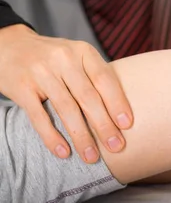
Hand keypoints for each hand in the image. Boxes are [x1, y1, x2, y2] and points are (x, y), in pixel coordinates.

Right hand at [0, 25, 132, 162]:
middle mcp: (63, 59)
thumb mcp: (76, 56)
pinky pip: (39, 117)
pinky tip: (64, 151)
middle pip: (88, 97)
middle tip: (116, 146)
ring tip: (91, 157)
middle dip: (104, 125)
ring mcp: (41, 73)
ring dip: (81, 136)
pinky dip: (52, 137)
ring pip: (66, 109)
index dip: (117, 102)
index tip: (127, 124)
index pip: (104, 79)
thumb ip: (95, 76)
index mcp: (82, 51)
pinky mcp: (22, 88)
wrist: (9, 46)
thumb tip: (121, 109)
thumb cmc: (53, 57)